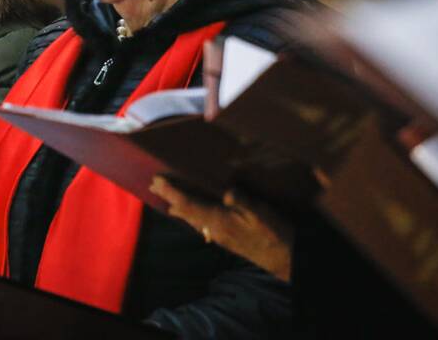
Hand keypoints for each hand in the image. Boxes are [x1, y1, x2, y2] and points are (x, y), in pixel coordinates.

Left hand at [150, 176, 293, 280]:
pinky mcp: (224, 238)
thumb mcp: (261, 213)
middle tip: (154, 185)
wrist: (284, 258)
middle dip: (169, 198)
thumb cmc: (274, 233)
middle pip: (185, 212)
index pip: (188, 204)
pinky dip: (190, 214)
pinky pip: (200, 224)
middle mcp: (214, 229)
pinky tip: (191, 213)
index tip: (157, 181)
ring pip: (191, 219)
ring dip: (178, 207)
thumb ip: (243, 201)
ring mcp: (218, 235)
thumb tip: (226, 192)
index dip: (171, 192)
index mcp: (219, 220)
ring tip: (167, 198)